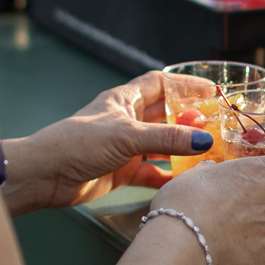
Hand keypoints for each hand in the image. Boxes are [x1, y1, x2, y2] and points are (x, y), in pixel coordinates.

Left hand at [1, 71, 214, 215]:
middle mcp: (126, 120)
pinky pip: (152, 172)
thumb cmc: (78, 143)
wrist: (46, 175)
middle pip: (165, 115)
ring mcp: (124, 147)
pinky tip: (185, 181)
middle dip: (190, 119)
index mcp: (124, 99)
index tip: (211, 90)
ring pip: (161, 145)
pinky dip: (168, 176)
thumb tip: (204, 139)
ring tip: (210, 153)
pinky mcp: (121, 171)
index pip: (160, 83)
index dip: (185, 84)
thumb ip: (167, 139)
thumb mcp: (127, 136)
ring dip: (182, 149)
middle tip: (218, 125)